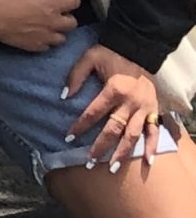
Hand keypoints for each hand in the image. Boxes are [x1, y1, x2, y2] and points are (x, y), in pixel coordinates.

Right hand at [0, 0, 79, 51]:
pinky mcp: (33, 46)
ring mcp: (44, 37)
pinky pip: (46, 46)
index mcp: (53, 5)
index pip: (75, 1)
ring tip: (47, 24)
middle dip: (66, 14)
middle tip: (54, 9)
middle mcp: (53, 23)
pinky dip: (44, 40)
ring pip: (62, 38)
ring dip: (57, 30)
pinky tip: (36, 33)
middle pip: (72, 22)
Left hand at [65, 44, 167, 169]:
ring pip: (133, 135)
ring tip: (112, 167)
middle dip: (100, 146)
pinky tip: (148, 162)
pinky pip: (154, 131)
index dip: (80, 126)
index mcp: (113, 89)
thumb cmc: (110, 54)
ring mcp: (144, 108)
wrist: (137, 49)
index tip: (69, 137)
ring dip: (123, 152)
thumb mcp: (89, 58)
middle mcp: (130, 102)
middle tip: (89, 162)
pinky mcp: (154, 110)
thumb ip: (75, 76)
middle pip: (113, 128)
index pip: (93, 112)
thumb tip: (63, 96)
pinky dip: (152, 147)